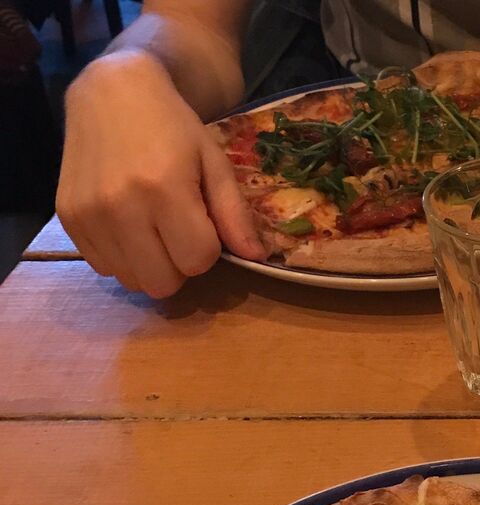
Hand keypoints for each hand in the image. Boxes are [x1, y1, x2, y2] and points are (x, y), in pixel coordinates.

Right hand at [57, 50, 264, 297]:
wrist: (113, 92)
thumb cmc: (173, 128)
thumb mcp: (214, 163)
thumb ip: (234, 214)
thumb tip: (256, 258)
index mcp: (163, 190)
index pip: (196, 262)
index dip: (206, 248)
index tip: (201, 222)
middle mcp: (120, 206)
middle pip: (162, 283)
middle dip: (179, 264)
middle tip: (177, 231)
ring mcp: (89, 214)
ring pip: (133, 281)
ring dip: (150, 264)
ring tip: (151, 226)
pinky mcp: (68, 217)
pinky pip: (104, 267)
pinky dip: (122, 257)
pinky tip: (127, 225)